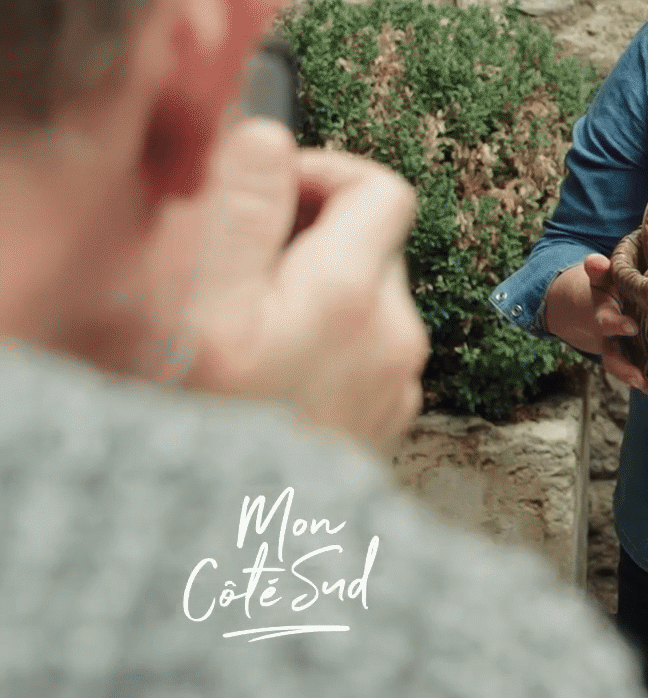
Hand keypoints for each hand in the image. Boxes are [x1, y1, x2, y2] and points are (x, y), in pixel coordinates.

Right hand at [174, 119, 427, 448]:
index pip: (384, 189)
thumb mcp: (202, 304)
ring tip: (243, 327)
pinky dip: (322, 346)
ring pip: (363, 301)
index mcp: (355, 297)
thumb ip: (242, 208)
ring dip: (311, 294)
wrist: (229, 556)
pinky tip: (267, 375)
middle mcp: (395, 341)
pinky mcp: (383, 425)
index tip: (268, 186)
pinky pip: (361, 355)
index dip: (324, 171)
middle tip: (237, 261)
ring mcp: (395, 388)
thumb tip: (269, 140)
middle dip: (310, 237)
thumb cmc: (201, 429)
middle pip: (373, 245)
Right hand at [543, 255, 647, 393]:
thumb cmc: (607, 289)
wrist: (597, 309)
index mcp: (604, 317)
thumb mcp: (602, 278)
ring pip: (634, 374)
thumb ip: (599, 271)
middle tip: (641, 379)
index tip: (632, 327)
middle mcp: (612, 341)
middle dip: (627, 370)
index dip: (616, 325)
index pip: (606, 322)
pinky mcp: (640, 362)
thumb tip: (593, 261)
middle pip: (615, 360)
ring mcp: (626, 355)